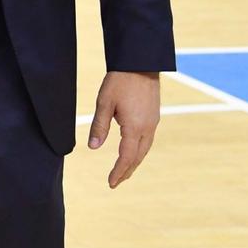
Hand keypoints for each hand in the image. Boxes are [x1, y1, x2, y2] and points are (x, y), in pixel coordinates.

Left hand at [88, 71, 159, 187]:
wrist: (140, 63)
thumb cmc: (120, 81)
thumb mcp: (104, 104)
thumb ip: (99, 127)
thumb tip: (92, 147)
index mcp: (135, 127)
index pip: (126, 157)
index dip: (118, 171)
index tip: (110, 183)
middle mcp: (147, 128)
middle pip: (138, 156)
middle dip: (127, 170)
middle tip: (116, 182)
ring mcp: (153, 122)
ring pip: (144, 149)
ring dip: (134, 161)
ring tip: (124, 170)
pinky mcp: (154, 116)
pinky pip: (147, 139)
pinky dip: (139, 150)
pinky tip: (132, 150)